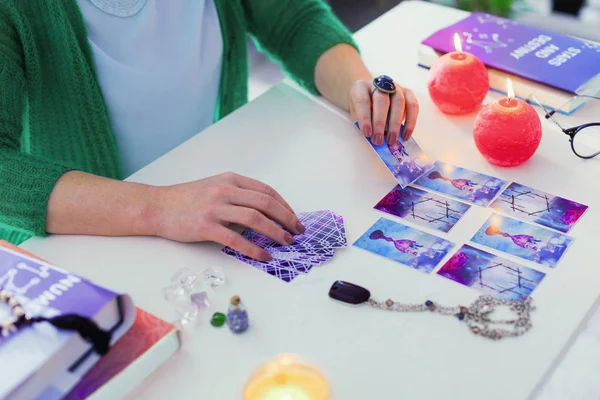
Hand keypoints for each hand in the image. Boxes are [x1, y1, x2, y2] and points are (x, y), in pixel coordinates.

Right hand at [151, 172, 303, 260]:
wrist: (157, 206)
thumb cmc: (186, 199)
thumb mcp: (215, 187)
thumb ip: (238, 196)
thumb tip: (265, 214)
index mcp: (230, 179)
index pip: (266, 191)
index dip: (284, 206)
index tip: (294, 218)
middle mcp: (225, 190)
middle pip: (266, 203)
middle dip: (286, 218)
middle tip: (298, 232)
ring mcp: (215, 208)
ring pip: (255, 219)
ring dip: (276, 232)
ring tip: (286, 243)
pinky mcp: (206, 226)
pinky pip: (236, 239)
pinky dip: (254, 248)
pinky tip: (264, 256)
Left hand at [348, 79, 418, 145]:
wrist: (372, 97)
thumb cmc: (363, 109)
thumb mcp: (356, 115)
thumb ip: (362, 123)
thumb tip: (372, 138)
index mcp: (361, 87)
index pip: (362, 101)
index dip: (364, 118)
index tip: (367, 134)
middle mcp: (379, 84)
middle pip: (381, 101)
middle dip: (380, 123)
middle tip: (378, 140)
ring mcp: (395, 86)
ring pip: (399, 102)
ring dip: (395, 124)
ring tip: (391, 140)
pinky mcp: (408, 92)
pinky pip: (413, 105)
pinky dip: (410, 122)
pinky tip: (405, 135)